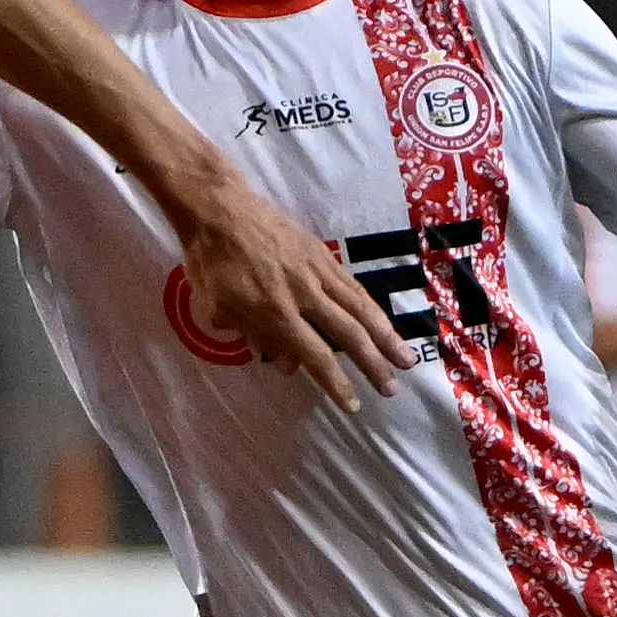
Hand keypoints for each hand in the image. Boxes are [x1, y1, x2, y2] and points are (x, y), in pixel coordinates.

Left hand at [175, 172, 411, 410]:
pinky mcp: (323, 255)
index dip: (337, 384)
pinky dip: (372, 308)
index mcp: (275, 312)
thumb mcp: (218, 309)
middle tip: (392, 389)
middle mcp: (303, 294)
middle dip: (373, 365)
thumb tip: (287, 364)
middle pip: (348, 335)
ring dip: (387, 337)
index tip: (353, 405)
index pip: (315, 356)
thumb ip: (254, 337)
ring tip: (406, 359)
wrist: (220, 210)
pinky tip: (385, 322)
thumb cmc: (210, 264)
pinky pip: (353, 286)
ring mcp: (317, 272)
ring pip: (360, 309)